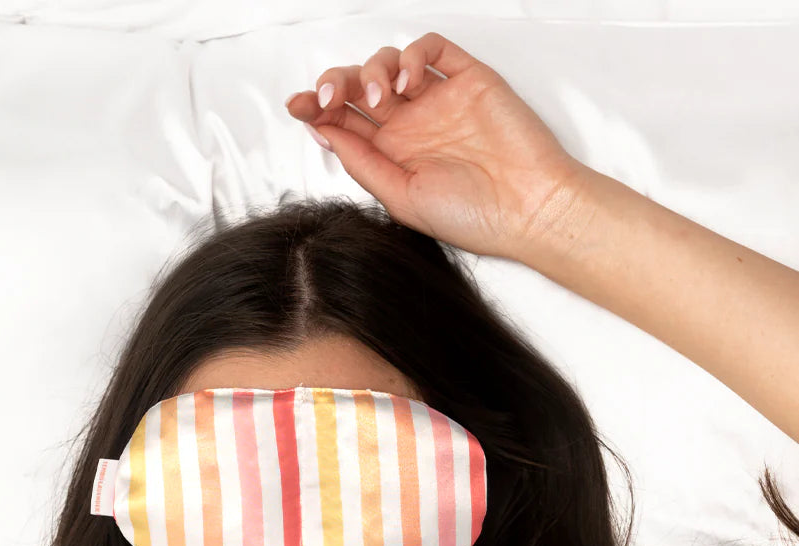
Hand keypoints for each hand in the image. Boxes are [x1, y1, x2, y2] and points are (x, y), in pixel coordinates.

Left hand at [285, 31, 591, 263]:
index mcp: (393, 157)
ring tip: (382, 99)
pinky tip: (409, 81)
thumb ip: (363, 164)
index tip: (297, 106)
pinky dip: (411, 54)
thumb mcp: (402, 199)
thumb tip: (323, 133)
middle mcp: (413, 126)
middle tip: (329, 98)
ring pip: (389, 63)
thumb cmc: (473, 216)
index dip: (316, 109)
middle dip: (336, 84)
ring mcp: (439, 101)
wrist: (528, 207)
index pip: (345, 122)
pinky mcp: (468, 79)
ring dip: (373, 71)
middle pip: (359, 87)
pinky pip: (431, 49)